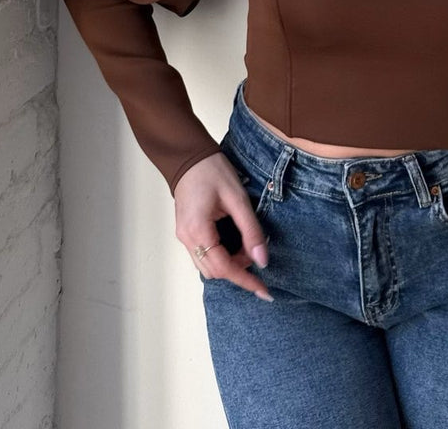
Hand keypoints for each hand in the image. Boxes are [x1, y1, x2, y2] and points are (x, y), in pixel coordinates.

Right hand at [173, 152, 272, 300]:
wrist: (190, 156)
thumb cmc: (212, 171)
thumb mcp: (238, 199)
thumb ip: (250, 230)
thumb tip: (262, 259)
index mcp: (198, 230)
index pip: (223, 267)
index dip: (245, 280)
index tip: (264, 291)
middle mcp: (187, 238)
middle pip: (215, 271)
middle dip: (239, 268)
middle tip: (257, 252)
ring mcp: (183, 236)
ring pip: (208, 266)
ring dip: (229, 263)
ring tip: (247, 246)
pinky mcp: (186, 232)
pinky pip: (203, 254)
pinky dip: (221, 255)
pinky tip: (235, 243)